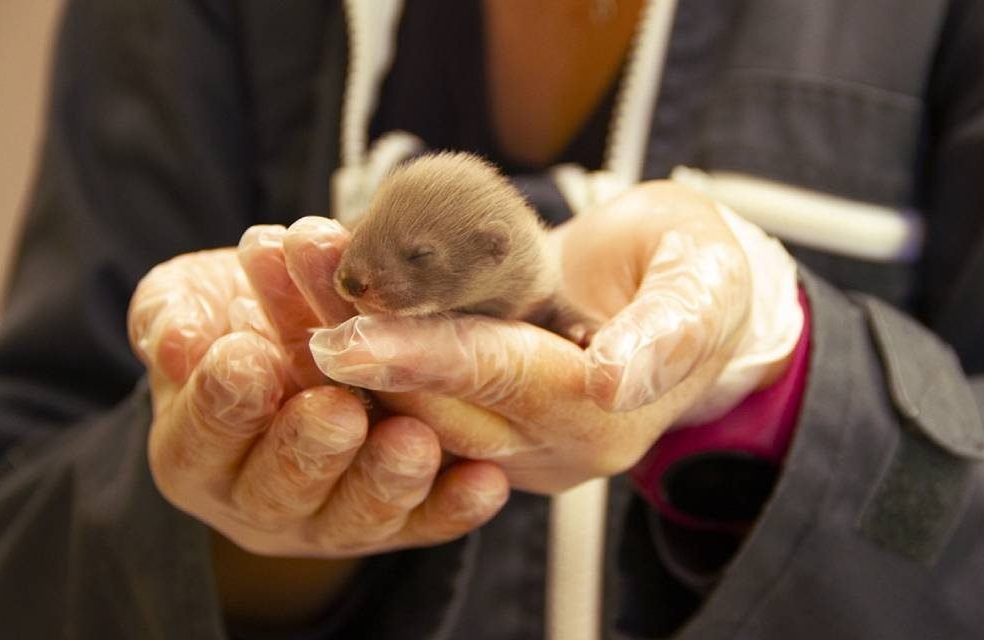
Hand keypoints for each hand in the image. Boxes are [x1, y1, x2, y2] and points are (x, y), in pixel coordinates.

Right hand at [127, 218, 508, 561]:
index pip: (200, 437)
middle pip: (277, 490)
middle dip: (306, 448)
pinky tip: (487, 480)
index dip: (220, 402)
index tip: (246, 356)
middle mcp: (259, 496)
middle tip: (335, 407)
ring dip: (384, 480)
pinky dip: (456, 507)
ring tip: (413, 440)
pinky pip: (427, 524)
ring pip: (354, 517)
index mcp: (199, 448)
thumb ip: (172, 313)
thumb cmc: (243, 310)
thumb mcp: (194, 298)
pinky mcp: (398, 521)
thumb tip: (178, 341)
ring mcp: (330, 517)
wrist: (317, 323)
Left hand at [311, 181, 753, 492]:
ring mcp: (504, 437)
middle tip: (283, 253)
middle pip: (427, 392)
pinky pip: (402, 379)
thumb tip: (611, 378)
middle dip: (349, 326)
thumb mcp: (704, 283)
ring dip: (330, 320)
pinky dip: (350, 326)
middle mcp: (544, 445)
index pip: (496, 379)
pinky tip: (301, 271)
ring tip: (278, 248)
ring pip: (399, 389)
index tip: (336, 338)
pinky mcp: (476, 414)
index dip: (417, 356)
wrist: (684, 294)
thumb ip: (668, 328)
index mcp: (600, 417)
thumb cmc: (702, 274)